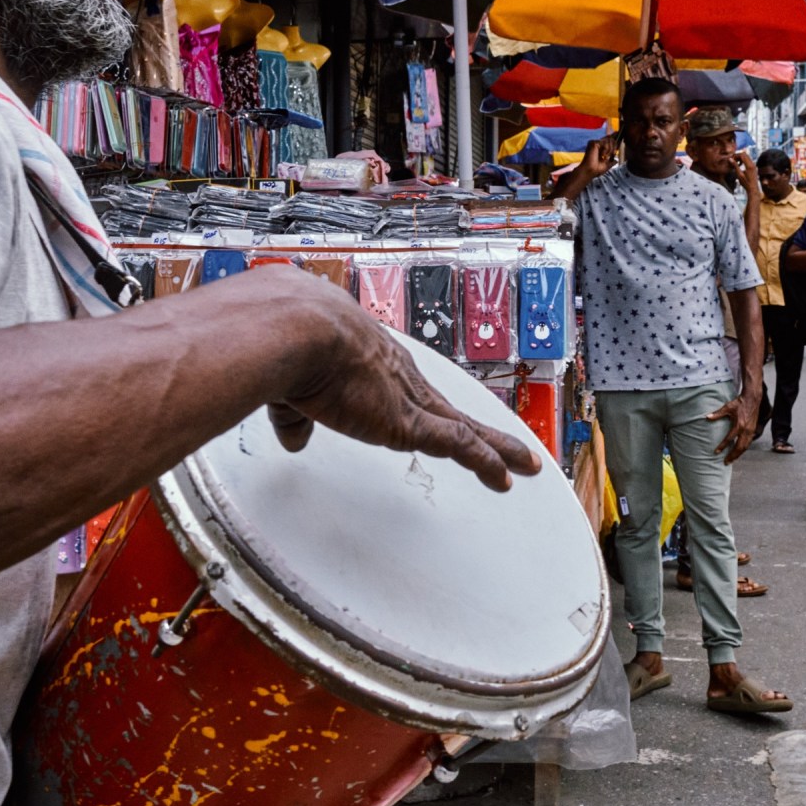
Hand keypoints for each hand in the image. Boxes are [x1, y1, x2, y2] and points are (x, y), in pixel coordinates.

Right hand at [268, 279, 540, 491]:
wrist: (294, 327)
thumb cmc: (285, 337)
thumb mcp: (289, 386)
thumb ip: (295, 416)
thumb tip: (294, 438)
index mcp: (366, 358)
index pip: (402, 385)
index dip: (419, 402)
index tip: (432, 415)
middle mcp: (395, 373)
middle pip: (443, 405)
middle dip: (471, 425)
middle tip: (498, 440)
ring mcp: (407, 396)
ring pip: (462, 425)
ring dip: (493, 446)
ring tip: (520, 462)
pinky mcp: (409, 419)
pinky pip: (459, 444)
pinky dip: (484, 461)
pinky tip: (504, 478)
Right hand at [579, 133, 619, 177]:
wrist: (591, 171)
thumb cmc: (596, 169)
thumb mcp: (607, 165)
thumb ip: (612, 161)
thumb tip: (616, 160)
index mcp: (600, 148)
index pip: (609, 141)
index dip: (615, 144)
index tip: (615, 151)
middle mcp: (597, 144)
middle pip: (611, 139)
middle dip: (614, 148)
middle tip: (611, 155)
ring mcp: (595, 143)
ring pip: (610, 140)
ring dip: (610, 150)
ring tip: (605, 157)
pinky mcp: (594, 142)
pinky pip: (605, 142)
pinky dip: (606, 149)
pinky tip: (601, 155)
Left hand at [707, 392, 759, 463]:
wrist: (752, 399)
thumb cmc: (739, 403)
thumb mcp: (727, 407)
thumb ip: (717, 414)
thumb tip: (707, 417)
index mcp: (738, 425)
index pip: (729, 439)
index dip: (722, 446)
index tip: (716, 452)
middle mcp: (745, 430)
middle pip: (739, 447)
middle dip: (733, 456)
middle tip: (726, 462)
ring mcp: (750, 431)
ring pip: (745, 447)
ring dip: (739, 454)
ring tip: (732, 460)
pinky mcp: (753, 430)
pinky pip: (748, 443)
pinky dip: (743, 449)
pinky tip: (739, 452)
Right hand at [731, 151, 758, 193]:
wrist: (753, 188)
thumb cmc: (745, 183)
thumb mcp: (739, 174)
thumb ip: (735, 166)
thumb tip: (730, 159)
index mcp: (749, 165)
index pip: (742, 155)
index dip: (736, 155)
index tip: (731, 159)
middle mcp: (753, 164)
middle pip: (745, 154)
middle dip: (738, 155)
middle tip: (732, 160)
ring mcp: (754, 165)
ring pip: (746, 156)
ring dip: (740, 158)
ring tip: (735, 162)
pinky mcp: (754, 166)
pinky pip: (748, 160)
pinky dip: (743, 160)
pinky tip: (739, 165)